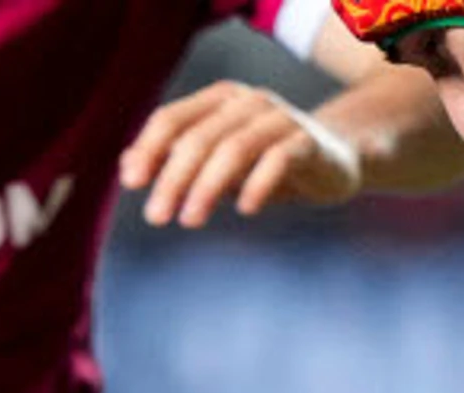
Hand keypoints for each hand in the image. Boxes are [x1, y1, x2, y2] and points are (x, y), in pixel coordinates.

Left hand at [122, 81, 362, 227]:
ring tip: (190, 220)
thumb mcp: (219, 160)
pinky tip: (244, 209)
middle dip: (173, 177)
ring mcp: (280, 119)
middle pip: (199, 137)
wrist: (337, 158)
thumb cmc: (267, 161)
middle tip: (156, 216)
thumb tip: (126, 167)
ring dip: (207, 186)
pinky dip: (257, 184)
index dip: (149, 149)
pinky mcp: (308, 142)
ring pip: (234, 147)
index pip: (172, 119)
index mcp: (219, 101)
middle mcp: (248, 102)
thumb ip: (177, 160)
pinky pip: (279, 159)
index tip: (133, 183)